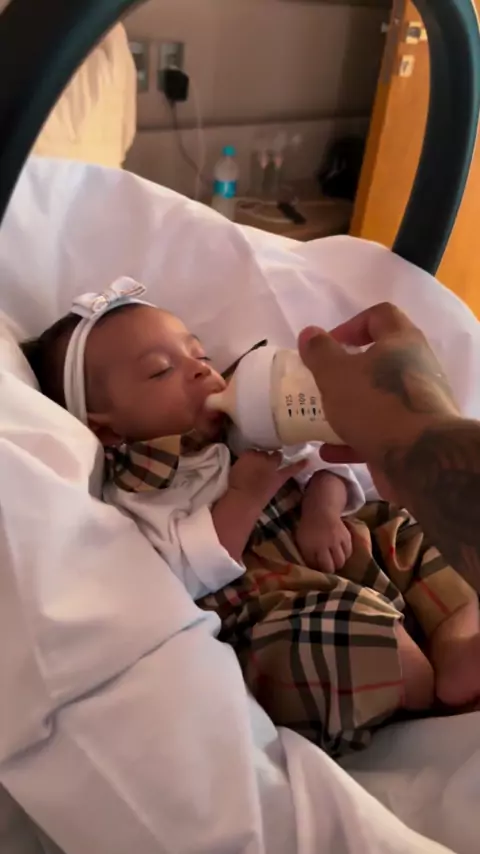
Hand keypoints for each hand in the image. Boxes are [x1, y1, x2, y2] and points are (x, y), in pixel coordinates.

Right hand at [229, 450, 305, 511]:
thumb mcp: (235, 469)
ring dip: (277, 456)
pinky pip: (292, 468)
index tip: (252, 458)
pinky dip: (299, 465)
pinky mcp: (280, 476)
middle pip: (265, 451)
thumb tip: (248, 464)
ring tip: (278, 456)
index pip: (253, 449)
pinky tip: (307, 461)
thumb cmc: (235, 486)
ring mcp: (272, 465)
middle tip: (264, 456)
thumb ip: (243, 463)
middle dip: (265, 453)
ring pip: (277, 456)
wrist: (245, 499)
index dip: (253, 454)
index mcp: (248, 453)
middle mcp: (261, 455)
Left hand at [296, 511, 351, 572]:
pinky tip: (341, 553)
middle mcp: (324, 545)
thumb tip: (313, 568)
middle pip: (330, 567)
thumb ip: (307, 554)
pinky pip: (348, 552)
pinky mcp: (346, 537)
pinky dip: (345, 555)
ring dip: (338, 563)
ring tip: (335, 561)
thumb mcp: (301, 541)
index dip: (317, 570)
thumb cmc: (309, 527)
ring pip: (341, 561)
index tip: (317, 570)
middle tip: (328, 567)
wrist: (321, 511)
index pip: (315, 566)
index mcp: (310, 547)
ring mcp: (336, 541)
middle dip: (329, 570)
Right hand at [298, 303, 459, 477]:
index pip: (381, 315)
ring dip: (347, 408)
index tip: (329, 346)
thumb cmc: (376, 405)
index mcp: (402, 342)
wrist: (420, 459)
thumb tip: (309, 333)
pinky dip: (354, 438)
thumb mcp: (336, 374)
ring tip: (320, 418)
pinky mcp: (413, 436)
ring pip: (377, 398)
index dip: (352, 324)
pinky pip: (380, 430)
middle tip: (322, 383)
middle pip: (379, 360)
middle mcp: (416, 368)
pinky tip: (329, 451)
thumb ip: (320, 352)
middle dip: (346, 373)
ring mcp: (417, 404)